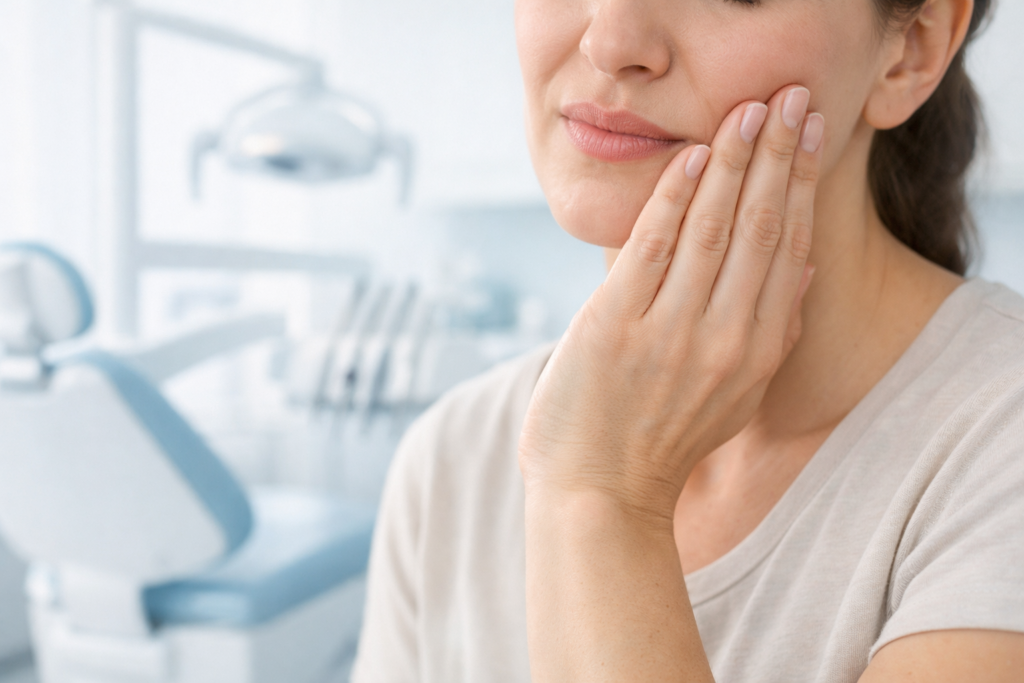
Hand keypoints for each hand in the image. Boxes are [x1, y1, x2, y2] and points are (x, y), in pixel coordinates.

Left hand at [519, 85, 823, 522]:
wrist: (599, 494)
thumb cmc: (660, 442)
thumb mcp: (736, 399)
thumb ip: (770, 334)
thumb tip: (798, 270)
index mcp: (756, 353)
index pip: (788, 250)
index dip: (801, 187)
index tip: (809, 137)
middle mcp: (724, 338)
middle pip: (761, 228)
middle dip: (777, 157)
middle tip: (789, 100)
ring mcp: (670, 332)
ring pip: (714, 228)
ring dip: (732, 163)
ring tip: (747, 113)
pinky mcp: (615, 326)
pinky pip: (653, 247)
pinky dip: (675, 199)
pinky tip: (692, 159)